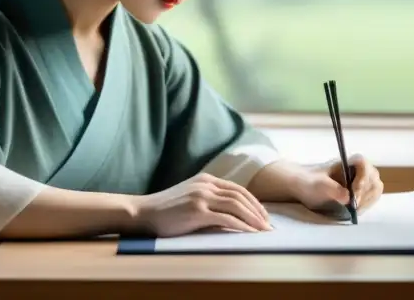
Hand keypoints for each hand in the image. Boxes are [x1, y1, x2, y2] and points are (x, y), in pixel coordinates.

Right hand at [134, 173, 272, 236]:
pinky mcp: (197, 211)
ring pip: (236, 205)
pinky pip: (225, 218)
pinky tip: (249, 233)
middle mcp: (206, 185)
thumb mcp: (191, 198)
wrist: (144, 213)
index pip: (238, 189)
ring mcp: (201, 197)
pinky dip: (241, 225)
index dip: (254, 202)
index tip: (264, 215)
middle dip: (258, 211)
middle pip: (241, 196)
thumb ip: (210, 201)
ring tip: (263, 231)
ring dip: (253, 219)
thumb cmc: (166, 210)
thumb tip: (233, 216)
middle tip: (269, 225)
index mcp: (206, 179)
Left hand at [293, 154, 383, 213]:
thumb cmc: (309, 182)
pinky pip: (371, 198)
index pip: (363, 163)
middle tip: (354, 206)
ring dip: (367, 201)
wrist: (303, 187)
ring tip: (354, 210)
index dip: (363, 177)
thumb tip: (348, 197)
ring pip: (375, 188)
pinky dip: (366, 205)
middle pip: (373, 177)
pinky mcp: (360, 192)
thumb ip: (332, 189)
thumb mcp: (318, 185)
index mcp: (347, 161)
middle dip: (366, 193)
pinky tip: (355, 211)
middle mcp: (357, 169)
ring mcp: (361, 180)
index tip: (354, 193)